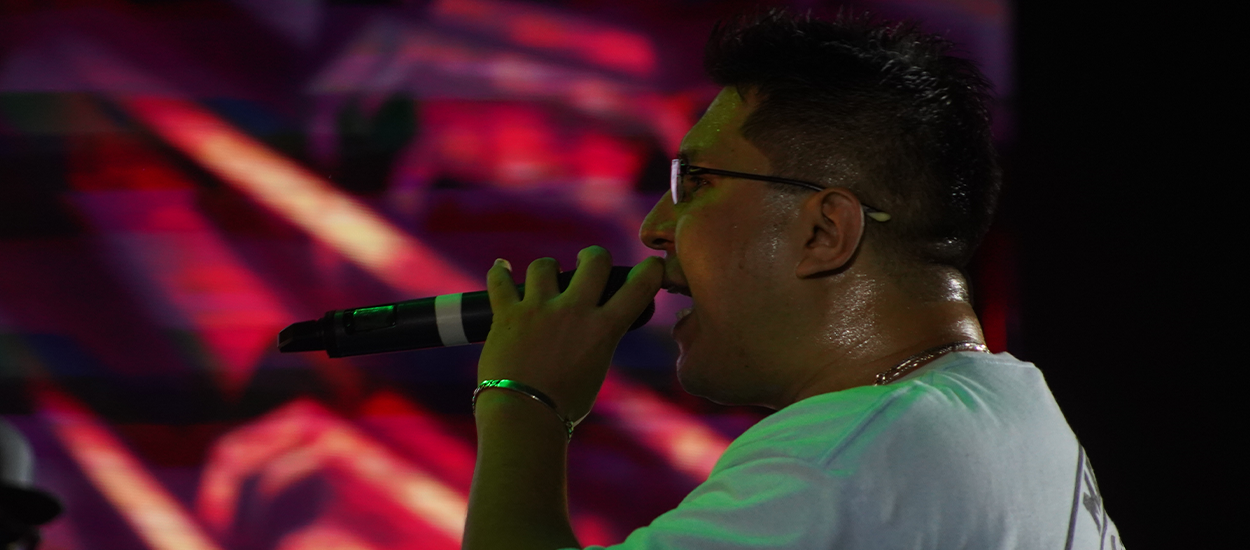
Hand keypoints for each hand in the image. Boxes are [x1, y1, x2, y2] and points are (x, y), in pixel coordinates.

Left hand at [477, 246, 663, 424]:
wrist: (524, 416)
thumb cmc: (563, 405)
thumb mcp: (594, 371)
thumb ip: (595, 344)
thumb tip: (588, 331)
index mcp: (603, 329)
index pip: (639, 286)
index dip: (651, 270)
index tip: (652, 265)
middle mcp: (574, 311)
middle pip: (594, 260)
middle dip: (594, 257)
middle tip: (588, 263)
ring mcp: (538, 309)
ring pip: (544, 265)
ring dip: (547, 269)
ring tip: (545, 276)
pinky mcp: (506, 314)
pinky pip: (500, 281)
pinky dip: (499, 272)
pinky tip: (501, 267)